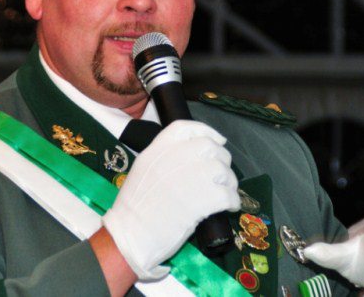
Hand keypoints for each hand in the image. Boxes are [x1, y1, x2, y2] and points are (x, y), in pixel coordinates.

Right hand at [101, 120, 239, 279]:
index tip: (217, 140)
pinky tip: (229, 207)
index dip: (207, 131)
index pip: (187, 128)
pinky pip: (228, 195)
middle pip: (209, 147)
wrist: (130, 235)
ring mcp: (189, 177)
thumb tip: (192, 159)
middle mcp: (174, 158)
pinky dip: (233, 201)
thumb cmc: (133, 209)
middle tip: (221, 175)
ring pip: (222, 170)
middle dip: (221, 160)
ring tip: (225, 193)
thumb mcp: (143, 171)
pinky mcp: (201, 200)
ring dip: (229, 182)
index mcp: (157, 149)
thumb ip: (164, 159)